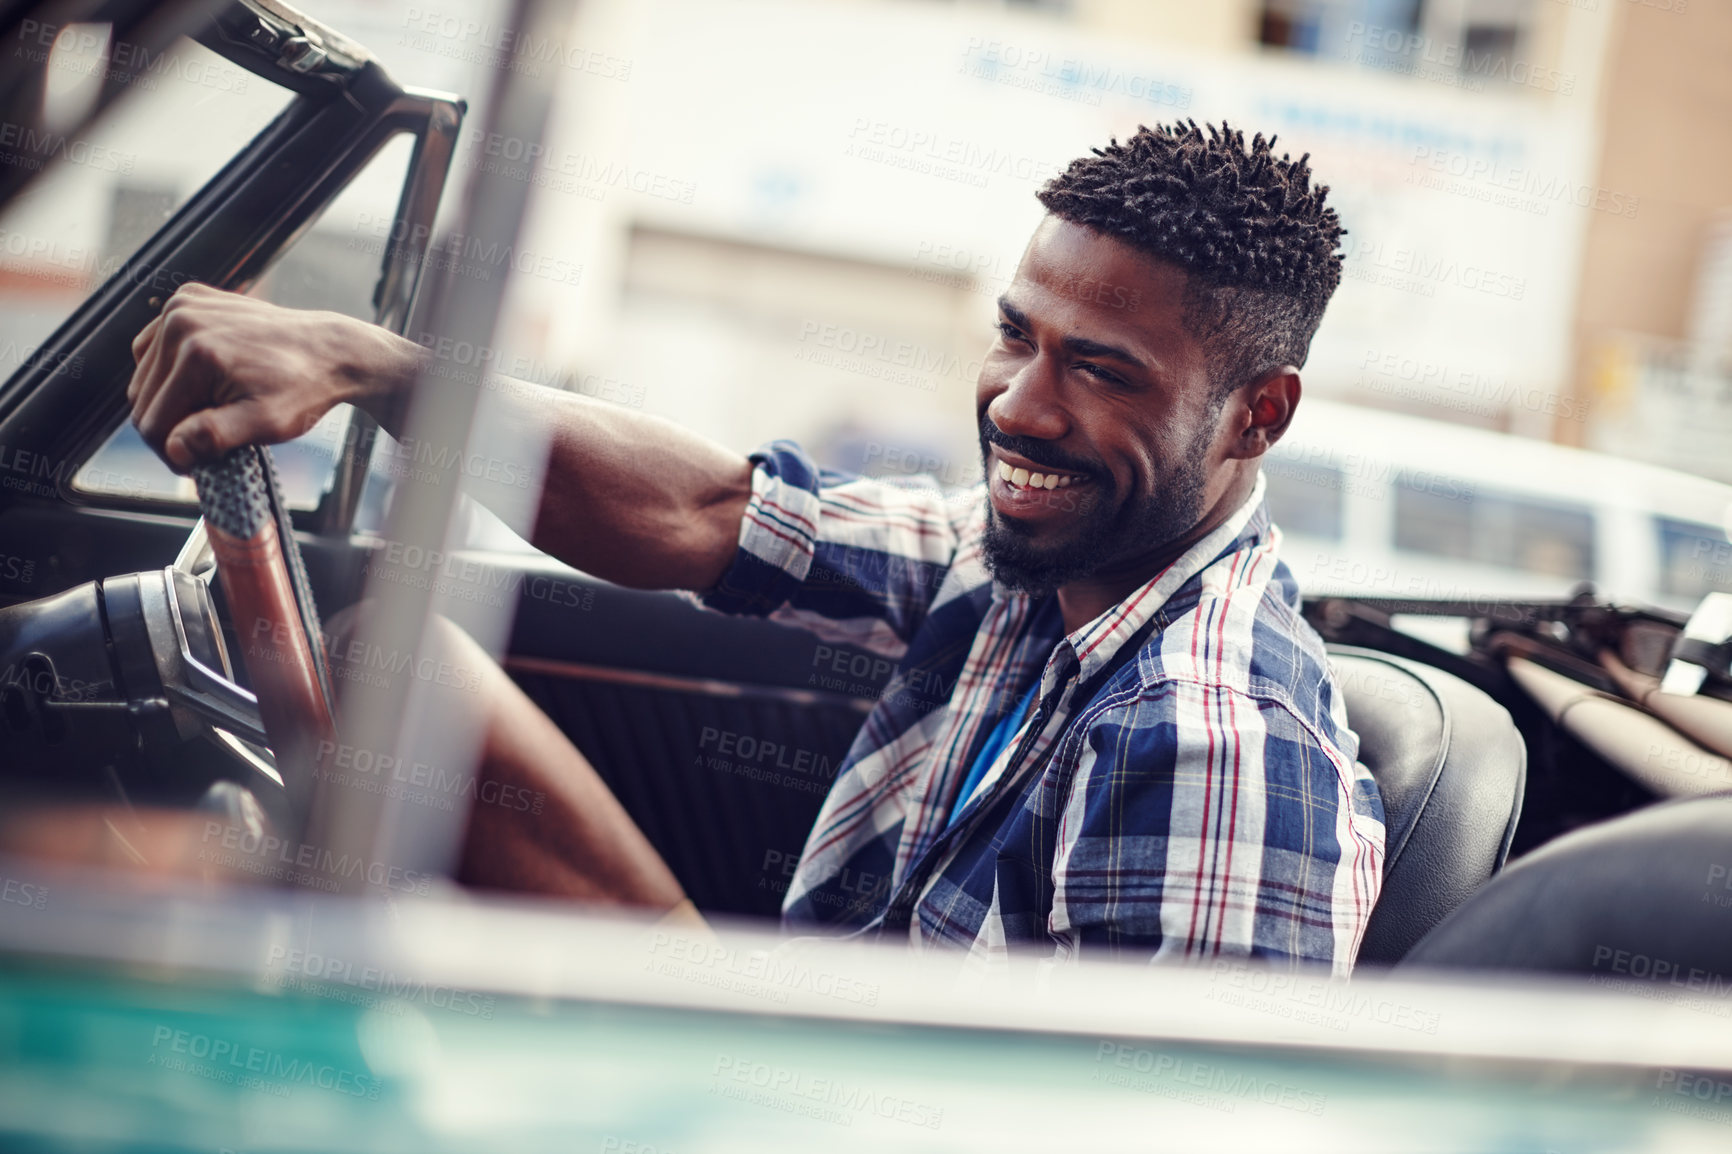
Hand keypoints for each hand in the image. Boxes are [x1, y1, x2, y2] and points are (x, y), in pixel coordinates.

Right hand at [128, 283, 421, 470]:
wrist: (330, 350)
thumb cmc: (302, 388)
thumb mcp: (264, 422)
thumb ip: (214, 436)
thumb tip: (173, 448)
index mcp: (195, 352)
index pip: (151, 422)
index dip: (171, 452)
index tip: (195, 464)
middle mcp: (181, 321)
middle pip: (143, 398)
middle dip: (171, 426)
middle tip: (207, 441)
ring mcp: (183, 305)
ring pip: (145, 375)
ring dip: (170, 399)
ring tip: (211, 409)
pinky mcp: (188, 299)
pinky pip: (155, 347)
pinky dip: (172, 370)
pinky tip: (203, 381)